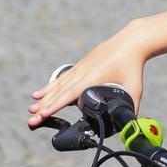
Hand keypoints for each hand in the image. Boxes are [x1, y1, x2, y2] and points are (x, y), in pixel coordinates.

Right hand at [27, 22, 151, 127]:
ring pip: (58, 86)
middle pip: (60, 92)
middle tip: (31, 120)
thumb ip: (131, 106)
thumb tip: (129, 125)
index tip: (43, 114)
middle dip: (44, 107)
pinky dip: (49, 87)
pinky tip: (38, 94)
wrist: (131, 41)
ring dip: (44, 98)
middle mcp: (82, 72)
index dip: (56, 105)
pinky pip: (61, 79)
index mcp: (93, 77)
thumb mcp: (135, 88)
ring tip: (31, 110)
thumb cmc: (133, 65)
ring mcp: (79, 68)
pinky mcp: (79, 66)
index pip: (70, 94)